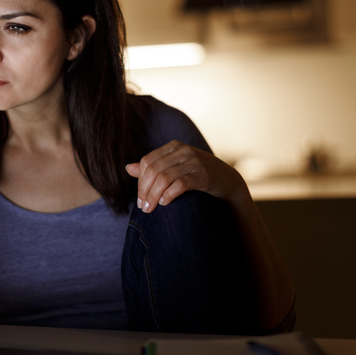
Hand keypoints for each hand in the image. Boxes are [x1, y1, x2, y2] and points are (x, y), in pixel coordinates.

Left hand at [126, 140, 244, 212]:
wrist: (227, 180)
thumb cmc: (197, 174)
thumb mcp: (175, 168)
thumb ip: (152, 168)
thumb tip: (128, 168)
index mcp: (173, 146)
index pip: (148, 161)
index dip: (140, 181)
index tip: (140, 199)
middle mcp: (183, 150)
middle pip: (154, 170)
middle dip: (145, 190)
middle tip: (143, 208)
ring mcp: (194, 161)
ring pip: (165, 178)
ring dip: (154, 195)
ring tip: (150, 209)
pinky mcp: (203, 174)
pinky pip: (180, 184)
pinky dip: (169, 194)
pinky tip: (165, 203)